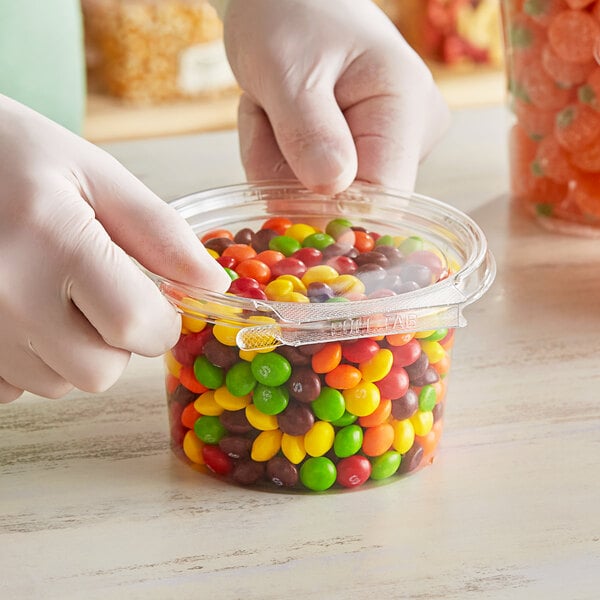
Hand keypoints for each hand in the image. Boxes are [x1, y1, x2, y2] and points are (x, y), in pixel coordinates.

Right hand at [0, 96, 229, 401]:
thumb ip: (160, 233)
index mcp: (53, 241)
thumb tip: (213, 285)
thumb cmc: (18, 158)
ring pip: (59, 384)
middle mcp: (6, 295)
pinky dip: (31, 361)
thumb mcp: (96, 175)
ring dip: (75, 352)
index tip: (157, 304)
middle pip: (99, 371)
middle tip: (102, 298)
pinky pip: (14, 388)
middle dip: (119, 343)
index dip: (161, 323)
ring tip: (54, 297)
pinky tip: (21, 314)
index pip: (135, 326)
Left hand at [223, 0, 449, 194]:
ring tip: (274, 109)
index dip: (327, 208)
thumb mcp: (285, 70)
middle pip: (345, 201)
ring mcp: (391, 148)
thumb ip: (307, 131)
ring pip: (322, 195)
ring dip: (279, 162)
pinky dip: (283, 161)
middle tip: (268, 117)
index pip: (379, 199)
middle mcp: (412, 135)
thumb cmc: (287, 15)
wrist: (284, 0)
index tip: (278, 181)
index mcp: (405, 107)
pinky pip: (316, 184)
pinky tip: (282, 120)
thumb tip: (332, 189)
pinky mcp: (368, 155)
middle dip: (289, 172)